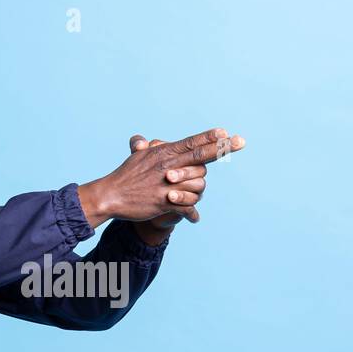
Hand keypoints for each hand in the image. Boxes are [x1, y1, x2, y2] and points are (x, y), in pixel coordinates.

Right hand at [77, 127, 244, 228]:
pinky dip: (191, 214)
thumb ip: (149, 150)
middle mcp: (168, 165)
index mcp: (163, 153)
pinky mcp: (163, 202)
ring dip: (197, 190)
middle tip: (242, 142)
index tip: (226, 132)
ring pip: (197, 184)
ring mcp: (167, 184)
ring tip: (188, 195)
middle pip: (200, 156)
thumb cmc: (125, 177)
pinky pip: (186, 207)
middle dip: (222, 149)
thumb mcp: (138, 157)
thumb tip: (147, 142)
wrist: (110, 196)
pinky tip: (195, 218)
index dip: (209, 137)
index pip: (191, 142)